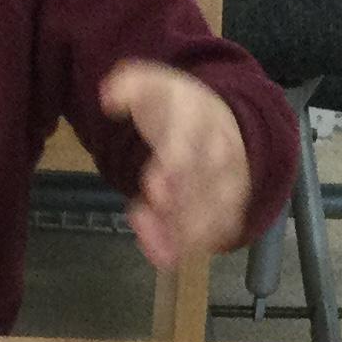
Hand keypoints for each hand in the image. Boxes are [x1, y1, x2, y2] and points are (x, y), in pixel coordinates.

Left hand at [99, 62, 249, 267]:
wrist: (224, 117)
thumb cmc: (180, 108)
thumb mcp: (153, 85)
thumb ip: (129, 86)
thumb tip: (109, 96)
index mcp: (197, 119)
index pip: (187, 144)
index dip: (172, 167)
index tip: (153, 189)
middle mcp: (219, 152)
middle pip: (203, 186)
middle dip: (178, 211)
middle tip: (144, 225)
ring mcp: (229, 180)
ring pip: (213, 214)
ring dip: (182, 236)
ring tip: (154, 252)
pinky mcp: (231, 205)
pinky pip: (219, 230)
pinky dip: (194, 246)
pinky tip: (166, 255)